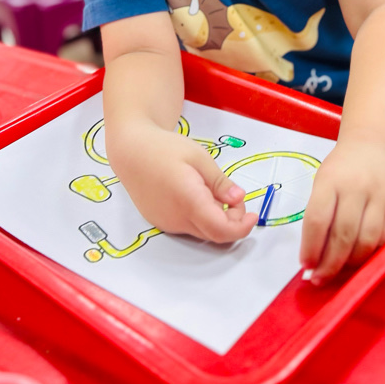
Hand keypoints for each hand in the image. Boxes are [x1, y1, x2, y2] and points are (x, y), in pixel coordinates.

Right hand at [112, 127, 257, 243]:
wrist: (131, 151)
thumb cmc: (164, 149)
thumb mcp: (199, 157)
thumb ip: (220, 182)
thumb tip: (239, 199)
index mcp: (188, 200)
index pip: (221, 230)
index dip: (242, 228)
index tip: (253, 215)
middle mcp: (176, 218)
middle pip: (214, 235)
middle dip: (233, 221)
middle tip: (234, 197)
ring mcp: (166, 223)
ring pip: (202, 232)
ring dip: (217, 220)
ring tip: (214, 191)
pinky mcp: (160, 222)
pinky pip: (188, 228)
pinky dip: (202, 218)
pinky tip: (198, 196)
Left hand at [299, 142, 384, 283]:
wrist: (372, 145)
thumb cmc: (341, 168)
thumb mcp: (322, 182)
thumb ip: (318, 214)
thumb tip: (313, 255)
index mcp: (330, 180)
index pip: (318, 220)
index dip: (311, 248)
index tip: (306, 265)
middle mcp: (356, 187)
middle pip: (343, 235)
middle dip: (330, 264)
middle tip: (321, 278)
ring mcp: (379, 196)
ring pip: (367, 241)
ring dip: (351, 263)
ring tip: (340, 270)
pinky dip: (371, 253)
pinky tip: (359, 256)